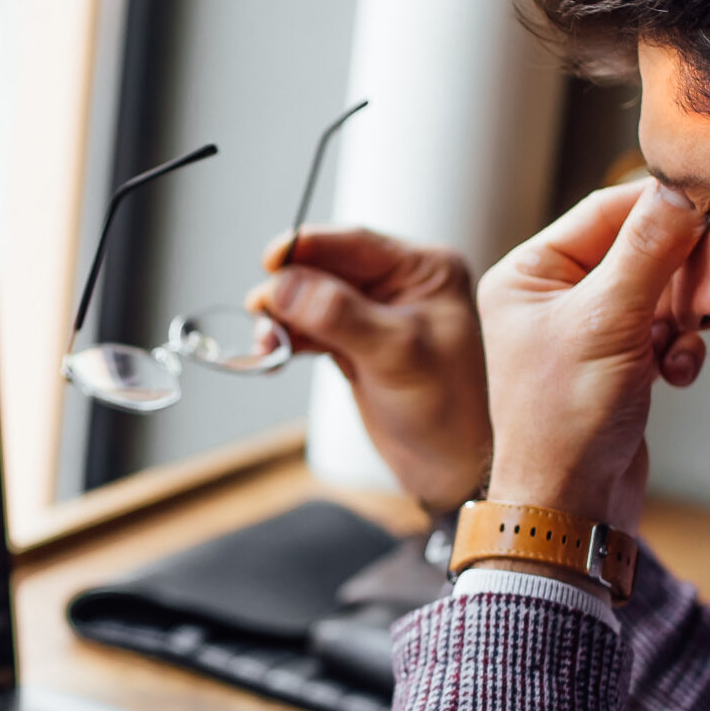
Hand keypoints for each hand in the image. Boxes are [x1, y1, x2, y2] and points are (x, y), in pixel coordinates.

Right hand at [245, 227, 490, 514]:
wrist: (447, 467)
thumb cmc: (444, 410)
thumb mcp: (395, 354)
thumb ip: (339, 315)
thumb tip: (283, 284)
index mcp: (427, 269)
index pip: (356, 243)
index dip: (308, 248)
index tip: (270, 259)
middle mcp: (402, 283)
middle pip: (327, 268)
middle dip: (290, 289)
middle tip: (262, 315)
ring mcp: (376, 312)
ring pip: (312, 297)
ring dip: (283, 315)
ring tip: (265, 342)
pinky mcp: (355, 341)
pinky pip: (311, 325)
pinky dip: (289, 336)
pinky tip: (273, 353)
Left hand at [477, 178, 707, 533]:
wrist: (571, 510)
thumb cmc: (564, 422)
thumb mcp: (608, 322)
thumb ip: (649, 249)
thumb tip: (682, 183)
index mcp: (529, 273)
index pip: (606, 209)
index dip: (663, 207)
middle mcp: (554, 294)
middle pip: (641, 246)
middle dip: (684, 269)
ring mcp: (588, 329)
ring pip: (662, 288)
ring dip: (686, 312)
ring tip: (690, 339)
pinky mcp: (618, 361)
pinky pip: (665, 328)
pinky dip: (680, 346)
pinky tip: (676, 374)